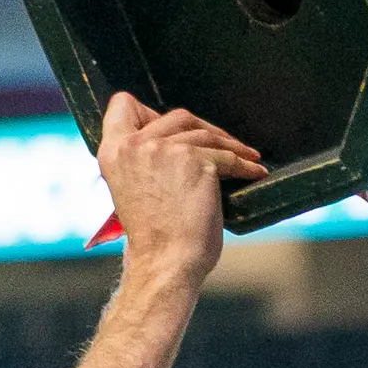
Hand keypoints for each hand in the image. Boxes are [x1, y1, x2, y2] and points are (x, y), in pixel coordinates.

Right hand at [95, 93, 264, 281]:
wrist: (165, 263)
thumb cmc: (152, 236)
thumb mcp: (131, 187)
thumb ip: (142, 160)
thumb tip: (169, 141)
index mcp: (112, 151)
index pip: (122, 104)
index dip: (147, 110)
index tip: (169, 126)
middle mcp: (136, 145)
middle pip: (174, 114)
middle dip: (201, 127)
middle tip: (218, 141)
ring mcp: (167, 150)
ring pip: (205, 133)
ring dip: (230, 144)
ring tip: (246, 155)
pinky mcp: (198, 161)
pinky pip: (228, 156)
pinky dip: (245, 164)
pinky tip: (255, 170)